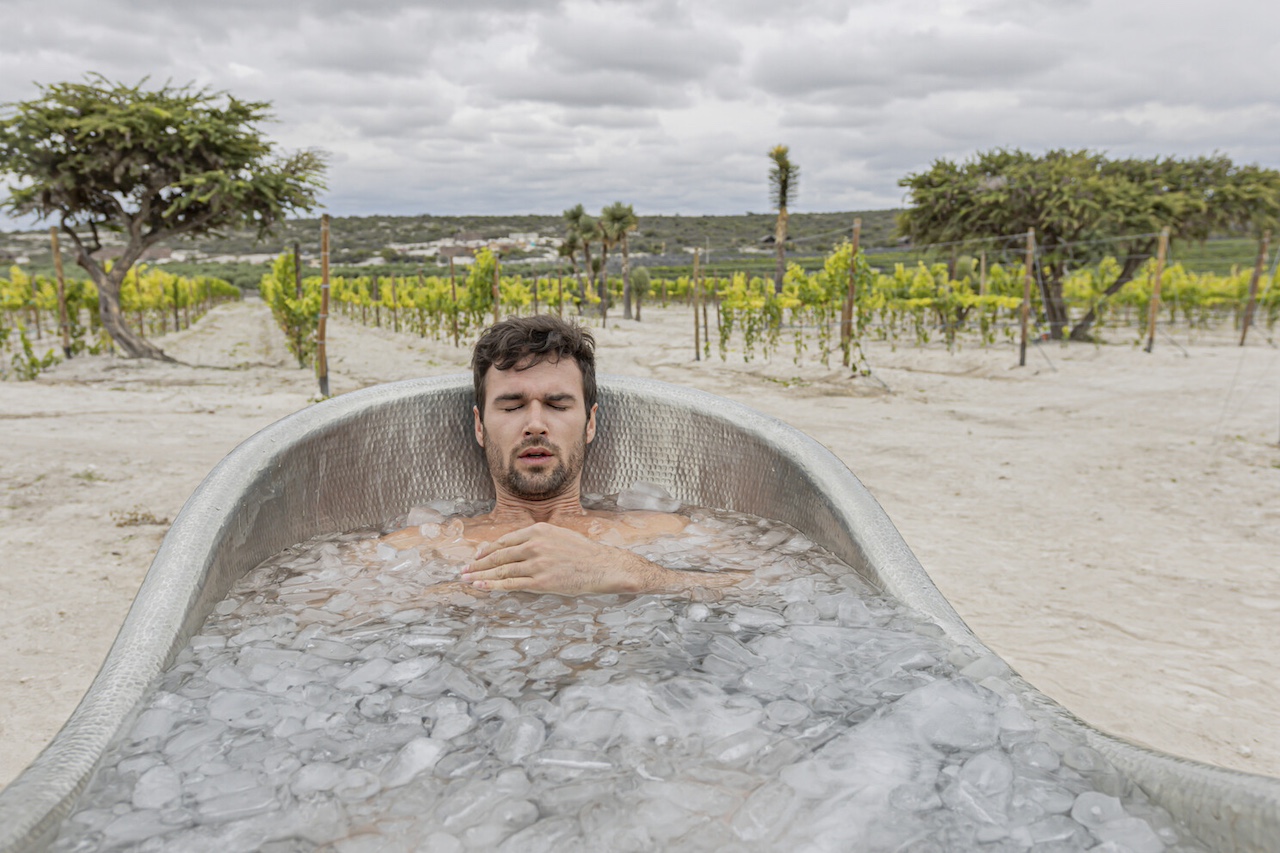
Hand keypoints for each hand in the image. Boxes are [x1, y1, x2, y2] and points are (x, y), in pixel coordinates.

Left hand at [461, 522, 682, 594]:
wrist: (602, 566)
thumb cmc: (583, 553)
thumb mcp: (558, 535)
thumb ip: (537, 539)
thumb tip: (517, 548)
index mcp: (538, 531)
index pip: (505, 541)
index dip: (488, 550)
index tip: (476, 556)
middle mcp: (535, 545)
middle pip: (499, 555)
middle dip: (478, 563)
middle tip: (464, 570)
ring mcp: (537, 564)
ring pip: (502, 570)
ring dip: (481, 575)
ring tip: (467, 580)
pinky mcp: (541, 582)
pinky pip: (512, 584)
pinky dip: (493, 585)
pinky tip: (481, 587)